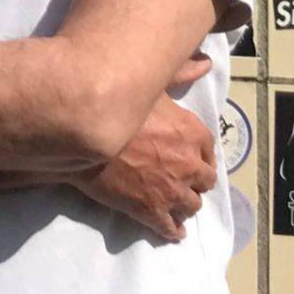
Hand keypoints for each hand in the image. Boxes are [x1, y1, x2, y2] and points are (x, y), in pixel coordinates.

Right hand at [72, 56, 216, 241]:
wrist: (84, 134)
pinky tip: (172, 230)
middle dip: (195, 181)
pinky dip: (173, 230)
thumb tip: (205, 63)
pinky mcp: (151, 211)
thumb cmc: (117, 105)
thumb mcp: (152, 84)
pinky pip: (169, 227)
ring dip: (185, 204)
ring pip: (191, 205)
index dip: (199, 155)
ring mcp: (171, 191)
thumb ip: (181, 73)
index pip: (208, 150)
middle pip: (204, 181)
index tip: (190, 157)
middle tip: (182, 181)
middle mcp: (189, 164)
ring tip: (175, 204)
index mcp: (192, 133)